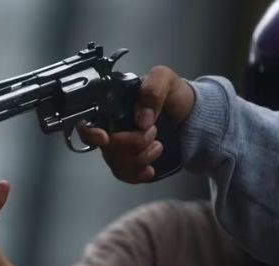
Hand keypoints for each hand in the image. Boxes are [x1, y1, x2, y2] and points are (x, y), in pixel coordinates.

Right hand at [77, 66, 194, 182]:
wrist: (192, 115)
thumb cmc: (173, 94)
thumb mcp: (165, 79)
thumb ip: (152, 89)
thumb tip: (142, 119)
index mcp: (112, 107)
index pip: (86, 122)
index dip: (90, 133)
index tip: (105, 139)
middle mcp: (111, 128)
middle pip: (105, 147)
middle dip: (131, 143)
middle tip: (151, 131)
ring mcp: (120, 147)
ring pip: (115, 162)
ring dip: (140, 157)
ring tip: (157, 145)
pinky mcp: (130, 161)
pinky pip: (124, 174)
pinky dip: (137, 175)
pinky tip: (149, 170)